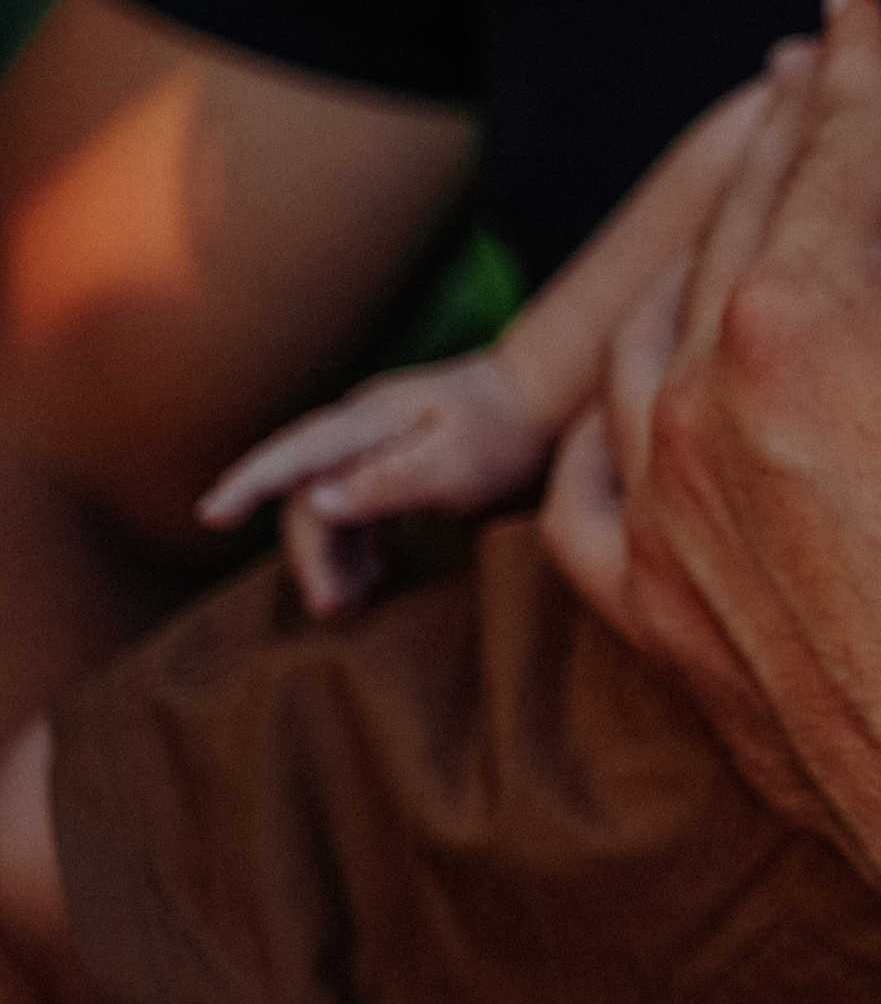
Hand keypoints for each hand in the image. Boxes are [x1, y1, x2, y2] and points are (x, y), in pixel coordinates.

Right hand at [196, 352, 546, 614]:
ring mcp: (374, 443)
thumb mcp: (456, 462)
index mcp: (370, 420)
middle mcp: (361, 427)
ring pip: (329, 506)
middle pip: (308, 493)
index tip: (210, 514)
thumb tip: (315, 502)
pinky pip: (355, 508)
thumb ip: (388, 481)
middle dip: (309, 553)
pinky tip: (369, 581)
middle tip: (330, 607)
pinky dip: (357, 547)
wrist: (547, 396)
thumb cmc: (506, 432)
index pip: (295, 454)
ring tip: (349, 604)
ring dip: (332, 556)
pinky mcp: (391, 461)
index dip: (249, 483)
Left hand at [594, 0, 880, 971]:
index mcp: (806, 326)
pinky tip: (633, 401)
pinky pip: (587, 484)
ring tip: (742, 205)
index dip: (860, 63)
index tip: (862, 1)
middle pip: (734, 219)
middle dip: (778, 130)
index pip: (830, 150)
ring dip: (699, 248)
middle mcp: (698, 404)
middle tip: (809, 67)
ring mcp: (658, 515)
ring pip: (649, 331)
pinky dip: (610, 416)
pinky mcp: (654, 613)